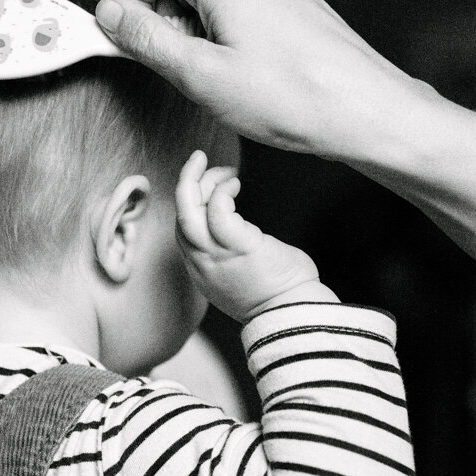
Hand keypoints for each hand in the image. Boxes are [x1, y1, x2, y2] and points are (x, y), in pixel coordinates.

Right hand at [95, 0, 435, 163]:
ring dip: (198, 31)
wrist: (368, 112)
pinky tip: (249, 75)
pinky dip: (229, 34)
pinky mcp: (296, 2)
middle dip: (165, 18)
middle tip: (182, 68)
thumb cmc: (296, 98)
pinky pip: (242, 5)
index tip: (135, 38)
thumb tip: (109, 15)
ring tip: (222, 77)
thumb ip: (146, 40)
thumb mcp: (200, 75)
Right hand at [174, 150, 336, 319]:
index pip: (183, 229)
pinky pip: (217, 211)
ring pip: (188, 210)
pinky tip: (237, 183)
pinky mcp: (237, 247)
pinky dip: (222, 191)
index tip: (212, 187)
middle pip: (180, 215)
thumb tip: (240, 239)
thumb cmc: (278, 295)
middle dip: (186, 182)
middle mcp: (202, 263)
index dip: (192, 202)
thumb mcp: (243, 277)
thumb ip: (231, 257)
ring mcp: (217, 255)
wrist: (295, 315)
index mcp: (203, 270)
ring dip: (199, 180)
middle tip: (200, 159)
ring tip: (220, 167)